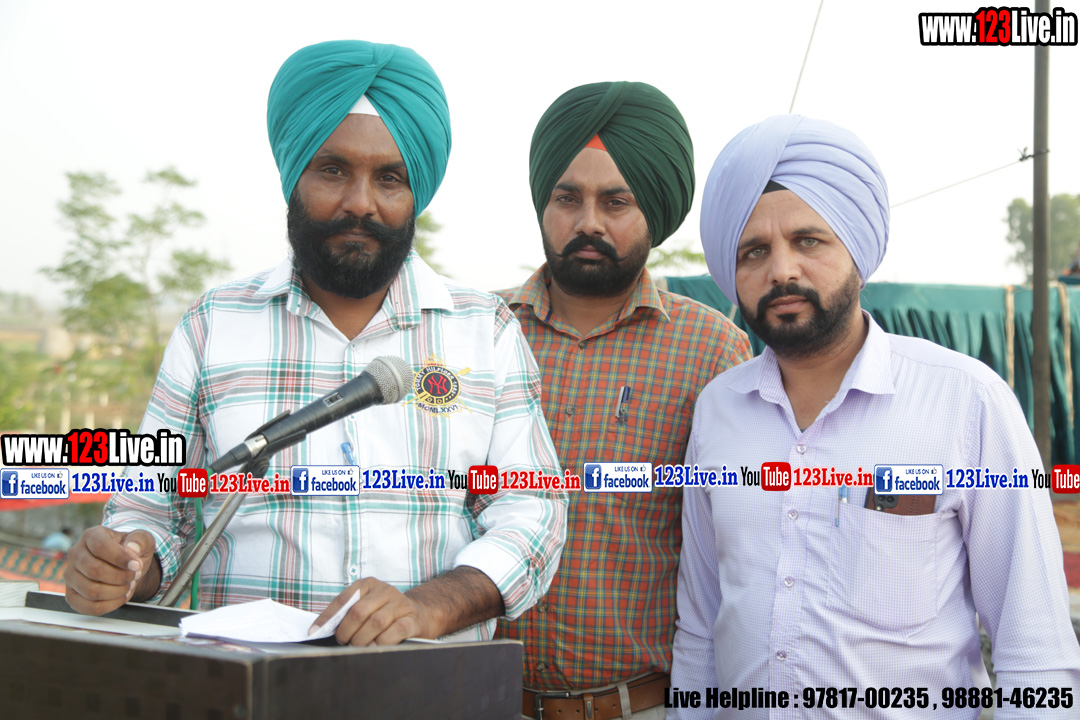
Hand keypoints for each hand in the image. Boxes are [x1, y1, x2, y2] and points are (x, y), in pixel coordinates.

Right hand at [64, 526, 159, 615]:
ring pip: (91, 591)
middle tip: (134, 576)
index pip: (100, 547)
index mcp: (92, 535)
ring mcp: (70, 575)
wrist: (125, 566)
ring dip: (117, 591)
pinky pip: (89, 606)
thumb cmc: (132, 551)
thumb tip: (132, 548)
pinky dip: (110, 605)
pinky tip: (121, 596)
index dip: (120, 559)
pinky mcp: (72, 595)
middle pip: (95, 570)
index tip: (137, 566)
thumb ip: (140, 540)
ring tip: (128, 585)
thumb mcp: (142, 540)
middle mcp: (76, 554)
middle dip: (121, 577)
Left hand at [310, 577, 436, 645]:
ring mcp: (400, 604)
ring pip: (376, 622)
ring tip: (358, 647)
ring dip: (362, 639)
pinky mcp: (412, 619)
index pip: (343, 600)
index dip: (327, 617)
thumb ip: (348, 613)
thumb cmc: (386, 613)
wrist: (422, 614)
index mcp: (369, 584)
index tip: (314, 632)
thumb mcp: (368, 606)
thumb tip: (322, 630)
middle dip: (346, 631)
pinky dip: (382, 643)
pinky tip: (375, 648)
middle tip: (343, 643)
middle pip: (359, 611)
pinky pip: (395, 631)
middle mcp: (385, 590)